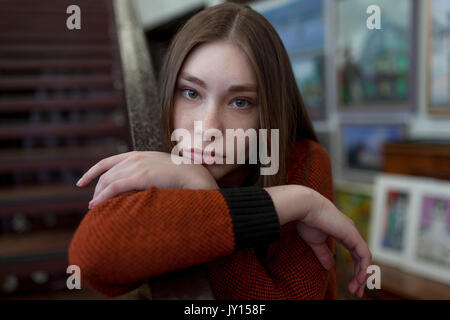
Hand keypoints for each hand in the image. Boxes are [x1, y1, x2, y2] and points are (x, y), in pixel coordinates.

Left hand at [76, 151, 218, 208]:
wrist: (197, 176)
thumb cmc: (182, 178)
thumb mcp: (160, 172)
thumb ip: (147, 175)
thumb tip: (138, 189)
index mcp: (139, 155)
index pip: (108, 162)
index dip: (92, 172)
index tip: (81, 183)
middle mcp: (136, 157)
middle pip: (106, 173)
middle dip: (96, 189)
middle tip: (93, 204)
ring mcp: (139, 165)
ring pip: (108, 180)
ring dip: (98, 195)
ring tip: (94, 208)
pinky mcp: (142, 176)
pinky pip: (115, 187)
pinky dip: (103, 196)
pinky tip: (96, 206)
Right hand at [266, 185, 371, 297]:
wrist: (305, 207)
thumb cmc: (307, 220)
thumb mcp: (315, 241)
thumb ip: (324, 253)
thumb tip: (330, 266)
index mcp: (343, 232)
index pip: (355, 254)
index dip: (354, 269)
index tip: (350, 284)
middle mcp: (351, 232)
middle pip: (361, 258)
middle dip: (360, 276)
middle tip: (355, 291)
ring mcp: (353, 233)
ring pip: (364, 258)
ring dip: (361, 275)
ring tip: (356, 289)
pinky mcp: (353, 235)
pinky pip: (364, 255)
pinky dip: (363, 268)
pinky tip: (359, 278)